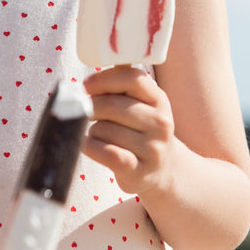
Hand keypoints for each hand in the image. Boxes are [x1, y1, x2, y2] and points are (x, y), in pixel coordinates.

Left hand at [81, 66, 175, 198]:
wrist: (161, 170)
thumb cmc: (140, 132)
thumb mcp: (141, 106)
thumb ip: (120, 87)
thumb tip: (90, 79)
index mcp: (159, 100)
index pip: (132, 79)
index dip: (104, 79)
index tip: (87, 86)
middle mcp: (160, 123)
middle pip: (112, 105)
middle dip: (92, 107)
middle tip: (90, 114)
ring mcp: (152, 148)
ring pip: (104, 129)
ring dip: (93, 131)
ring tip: (101, 136)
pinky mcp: (138, 171)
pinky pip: (106, 152)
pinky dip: (90, 147)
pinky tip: (87, 145)